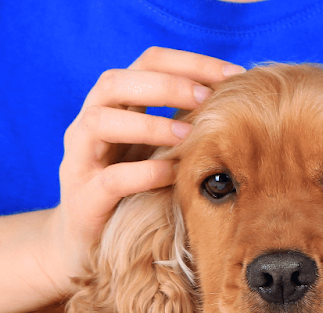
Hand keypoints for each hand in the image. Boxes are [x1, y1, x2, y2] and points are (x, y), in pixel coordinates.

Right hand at [40, 48, 243, 287]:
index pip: (147, 62)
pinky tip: (172, 173)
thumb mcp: (161, 149)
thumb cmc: (135, 188)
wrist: (88, 241)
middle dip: (166, 85)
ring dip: (149, 125)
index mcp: (115, 104)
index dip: (190, 62)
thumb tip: (243, 102)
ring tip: (188, 135)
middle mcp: (90, 122)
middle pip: (116, 82)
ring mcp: (80, 158)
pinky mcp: (82, 198)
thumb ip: (187, 122)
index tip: (234, 74)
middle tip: (207, 98)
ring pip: (101, 122)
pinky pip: (109, 179)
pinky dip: (142, 173)